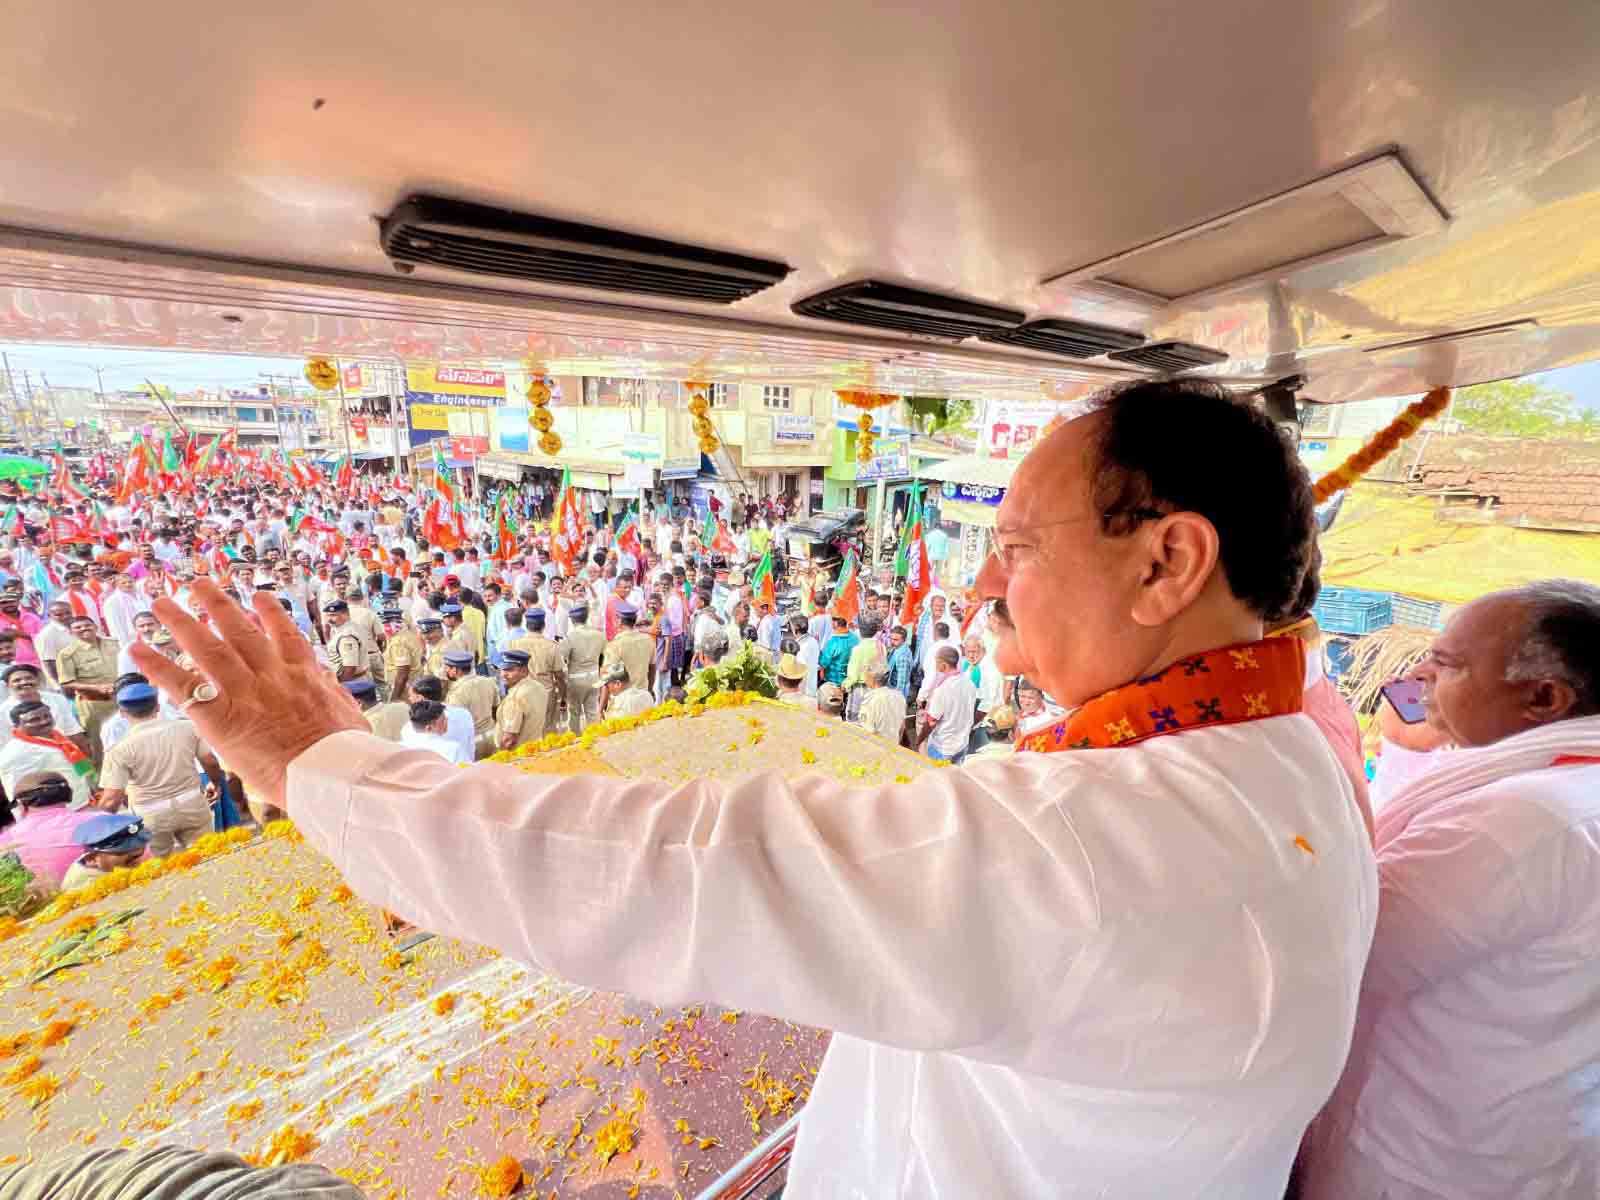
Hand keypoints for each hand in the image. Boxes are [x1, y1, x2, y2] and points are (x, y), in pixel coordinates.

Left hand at [133, 579, 367, 813]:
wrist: (327, 772)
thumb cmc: (344, 753)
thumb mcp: (349, 714)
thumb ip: (331, 693)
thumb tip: (327, 681)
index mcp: (302, 674)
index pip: (284, 634)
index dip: (270, 612)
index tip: (258, 595)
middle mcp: (269, 674)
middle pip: (238, 630)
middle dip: (216, 604)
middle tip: (197, 584)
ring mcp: (243, 691)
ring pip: (206, 647)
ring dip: (181, 621)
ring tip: (161, 602)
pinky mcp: (219, 716)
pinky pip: (181, 685)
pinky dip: (157, 666)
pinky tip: (137, 649)